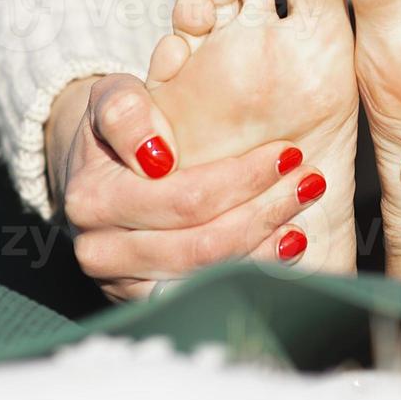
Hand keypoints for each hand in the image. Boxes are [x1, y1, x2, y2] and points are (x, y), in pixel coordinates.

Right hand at [45, 75, 321, 301]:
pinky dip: (252, 271)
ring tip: (302, 210)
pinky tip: (286, 247)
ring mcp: (121, 283)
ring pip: (207, 275)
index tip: (286, 154)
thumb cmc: (117, 130)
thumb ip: (127, 110)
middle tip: (309, 181)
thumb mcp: (112, 97)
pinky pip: (204, 295)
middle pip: (201, 243)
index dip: (242, 179)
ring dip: (266, 244)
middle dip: (265, 210)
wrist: (91, 171)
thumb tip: (160, 137)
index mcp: (93, 199)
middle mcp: (100, 249)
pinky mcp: (142, 302)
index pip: (184, 198)